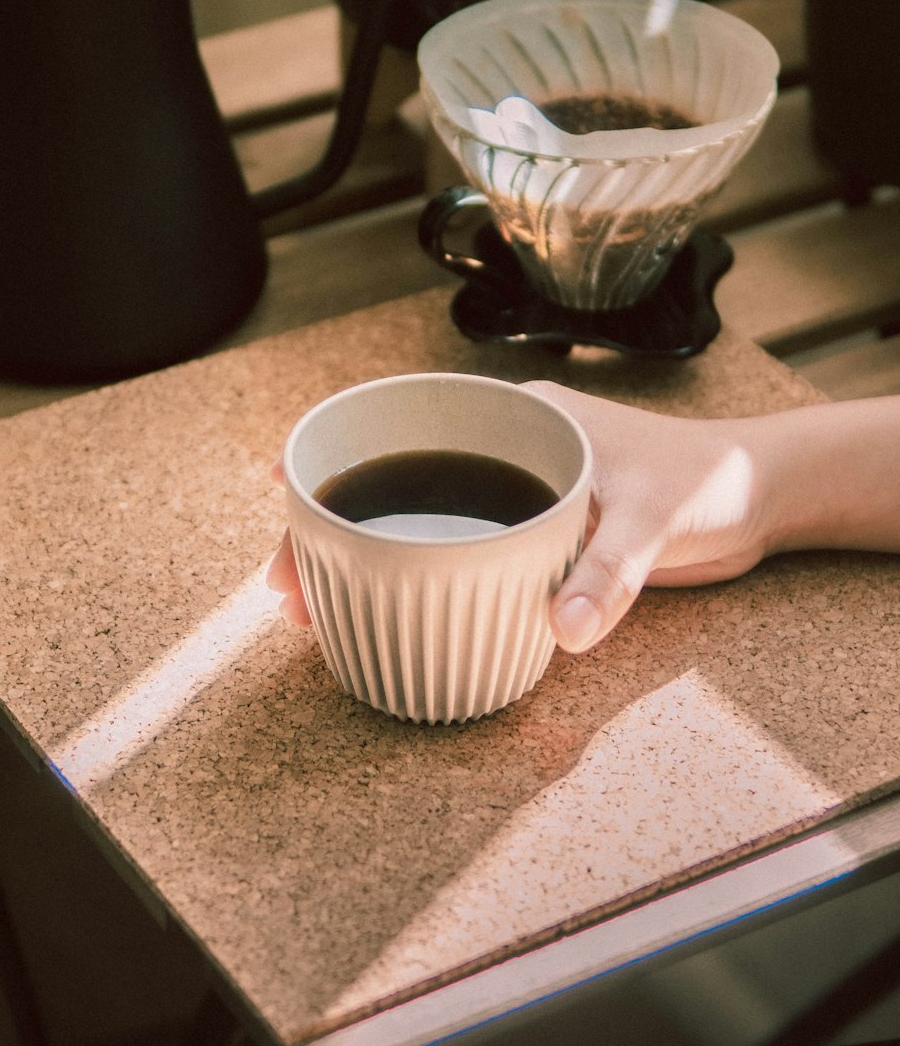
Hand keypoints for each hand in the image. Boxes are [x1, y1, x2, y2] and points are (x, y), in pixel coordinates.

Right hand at [265, 386, 899, 653]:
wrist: (760, 498)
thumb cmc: (707, 481)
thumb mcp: (654, 521)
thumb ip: (608, 573)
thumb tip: (560, 631)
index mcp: (519, 415)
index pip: (406, 421)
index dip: (339, 451)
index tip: (285, 482)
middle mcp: (506, 446)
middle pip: (395, 479)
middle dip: (333, 529)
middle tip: (290, 590)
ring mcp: (516, 492)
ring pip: (418, 520)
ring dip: (367, 561)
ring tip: (318, 615)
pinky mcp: (534, 536)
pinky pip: (456, 554)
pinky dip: (414, 580)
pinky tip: (386, 616)